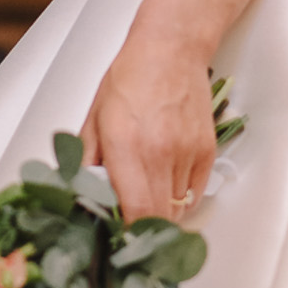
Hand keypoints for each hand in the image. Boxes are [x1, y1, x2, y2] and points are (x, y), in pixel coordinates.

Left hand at [80, 24, 215, 222]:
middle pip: (158, 218)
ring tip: (146, 198)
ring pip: (177, 209)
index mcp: (126, 146)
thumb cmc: (130, 78)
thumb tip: (81, 194)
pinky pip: (194, 194)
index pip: (134, 211)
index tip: (117, 237)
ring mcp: (187, 153)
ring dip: (160, 213)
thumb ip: (85, 160)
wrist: (171, 50)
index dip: (127, 234)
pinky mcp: (207, 152)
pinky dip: (181, 198)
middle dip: (142, 228)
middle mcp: (159, 153)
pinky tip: (165, 183)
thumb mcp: (95, 118)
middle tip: (128, 225)